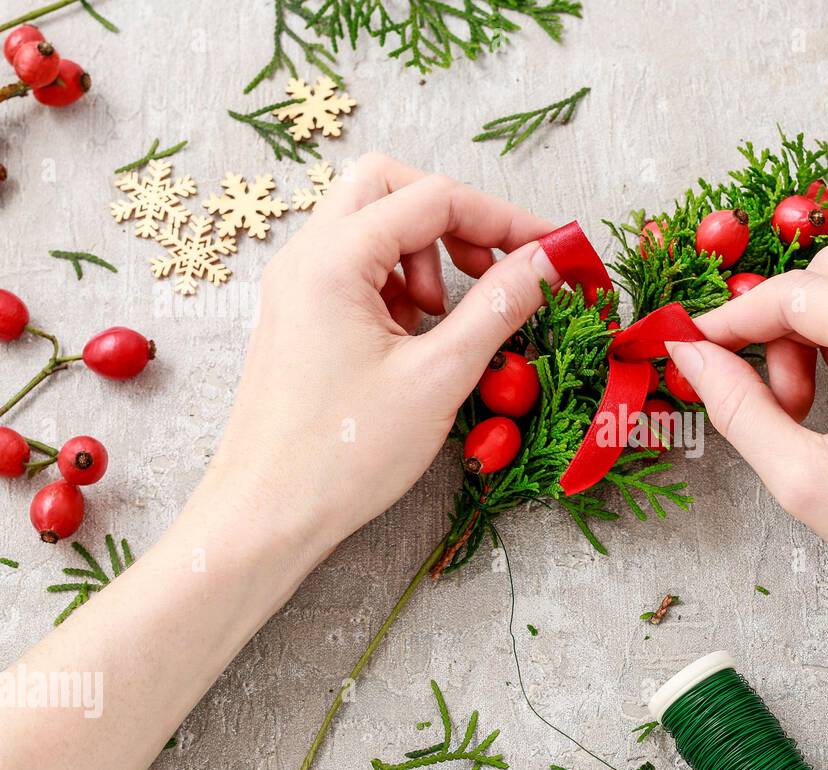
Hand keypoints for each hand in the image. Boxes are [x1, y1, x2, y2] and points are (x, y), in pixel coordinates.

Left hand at [193, 154, 559, 557]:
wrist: (265, 516)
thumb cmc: (343, 455)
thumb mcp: (438, 377)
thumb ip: (498, 307)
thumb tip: (544, 262)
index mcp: (331, 260)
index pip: (433, 198)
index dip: (505, 217)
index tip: (555, 249)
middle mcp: (305, 258)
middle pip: (389, 187)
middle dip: (453, 217)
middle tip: (492, 267)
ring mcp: (297, 287)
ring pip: (372, 225)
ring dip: (424, 253)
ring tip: (444, 317)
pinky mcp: (301, 317)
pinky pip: (357, 270)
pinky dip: (399, 284)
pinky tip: (418, 337)